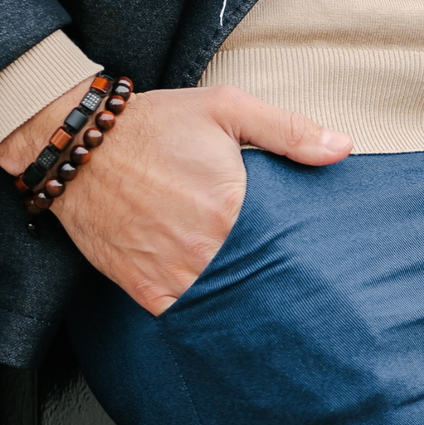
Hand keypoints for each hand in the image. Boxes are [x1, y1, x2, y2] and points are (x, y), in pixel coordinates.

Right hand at [0, 81, 351, 314]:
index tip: (318, 257)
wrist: (80, 144)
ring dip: (244, 300)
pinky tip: (224, 308)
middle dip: (278, 279)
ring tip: (271, 303)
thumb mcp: (227, 109)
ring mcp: (171, 272)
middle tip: (306, 290)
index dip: (303, 251)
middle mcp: (203, 247)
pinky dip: (204, 314)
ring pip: (224, 302)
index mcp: (230, 206)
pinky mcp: (143, 288)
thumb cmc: (155, 123)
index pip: (284, 244)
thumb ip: (288, 130)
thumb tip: (343, 147)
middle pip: (257, 277)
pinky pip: (185, 316)